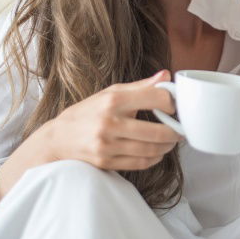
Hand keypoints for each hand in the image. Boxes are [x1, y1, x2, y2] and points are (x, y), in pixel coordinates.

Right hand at [44, 70, 184, 171]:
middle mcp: (110, 123)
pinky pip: (140, 163)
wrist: (58, 138)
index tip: (176, 107)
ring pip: (151, 150)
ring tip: (172, 141)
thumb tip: (167, 75)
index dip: (172, 103)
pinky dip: (154, 159)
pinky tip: (157, 152)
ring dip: (167, 147)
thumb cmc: (88, 112)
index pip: (155, 99)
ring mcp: (107, 145)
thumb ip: (141, 86)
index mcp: (114, 100)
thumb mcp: (111, 92)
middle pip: (157, 131)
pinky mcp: (106, 162)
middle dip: (175, 132)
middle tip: (181, 129)